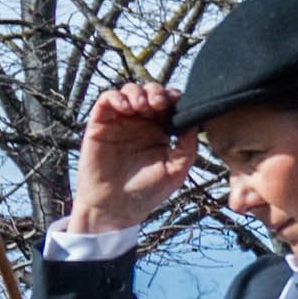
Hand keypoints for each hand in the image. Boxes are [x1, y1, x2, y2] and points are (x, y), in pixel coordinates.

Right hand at [71, 79, 194, 233]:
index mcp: (162, 132)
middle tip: (159, 104)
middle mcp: (142, 123)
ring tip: (142, 107)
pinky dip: (117, 96)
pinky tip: (125, 107)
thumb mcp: (175, 171)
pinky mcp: (100, 123)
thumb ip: (187, 148)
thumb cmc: (146, 192)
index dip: (175, 99)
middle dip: (157, 92)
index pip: (171, 105)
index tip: (178, 104)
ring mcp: (121, 121)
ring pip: (130, 90)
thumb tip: (197, 122)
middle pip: (151, 93)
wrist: (115, 207)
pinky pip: (107, 99)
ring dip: (138, 92)